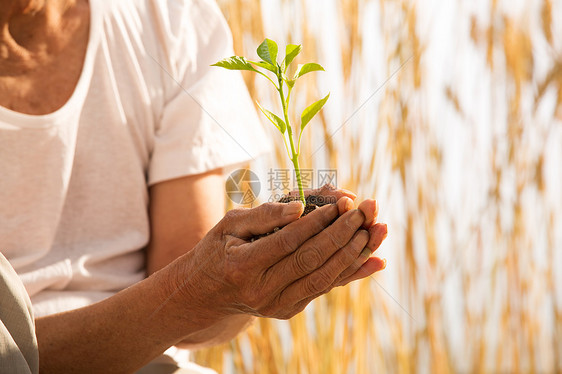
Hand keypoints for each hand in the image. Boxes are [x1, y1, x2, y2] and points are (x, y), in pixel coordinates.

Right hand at [169, 197, 385, 322]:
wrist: (208, 293)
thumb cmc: (218, 249)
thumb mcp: (230, 224)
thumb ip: (264, 214)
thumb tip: (300, 208)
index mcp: (242, 267)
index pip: (288, 241)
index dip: (317, 221)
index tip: (341, 202)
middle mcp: (262, 291)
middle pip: (311, 260)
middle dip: (342, 233)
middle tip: (366, 210)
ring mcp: (278, 305)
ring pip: (324, 277)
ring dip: (354, 252)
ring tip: (377, 229)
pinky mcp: (290, 309)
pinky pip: (325, 288)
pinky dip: (352, 272)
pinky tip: (375, 258)